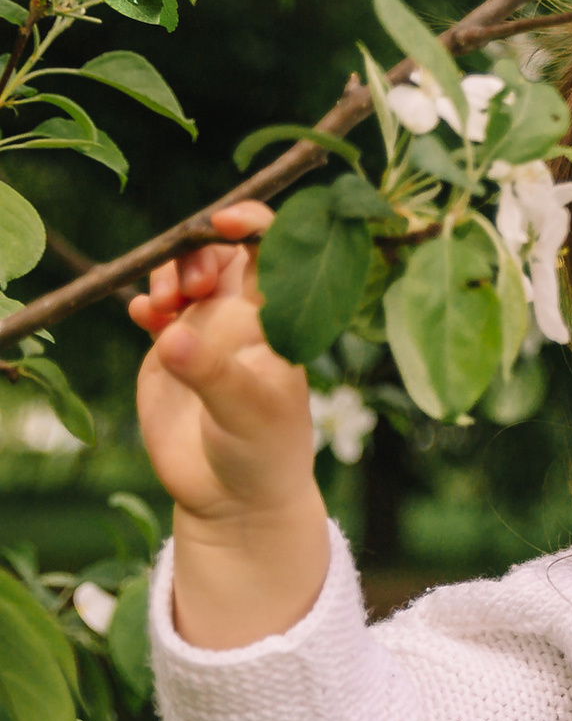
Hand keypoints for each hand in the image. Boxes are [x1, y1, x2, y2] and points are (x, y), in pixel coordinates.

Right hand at [131, 199, 330, 649]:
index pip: (274, 254)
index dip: (254, 224)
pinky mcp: (172, 353)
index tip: (222, 222)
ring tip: (163, 305)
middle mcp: (244, 320)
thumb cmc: (263, 452)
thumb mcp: (246, 414)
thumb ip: (212, 374)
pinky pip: (156, 310)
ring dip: (168, 273)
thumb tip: (173, 333)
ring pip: (185, 273)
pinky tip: (145, 318)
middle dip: (196, 250)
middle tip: (189, 287)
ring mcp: (207, 333)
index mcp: (277, 321)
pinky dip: (145, 302)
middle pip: (220, 253)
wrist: (235, 497)